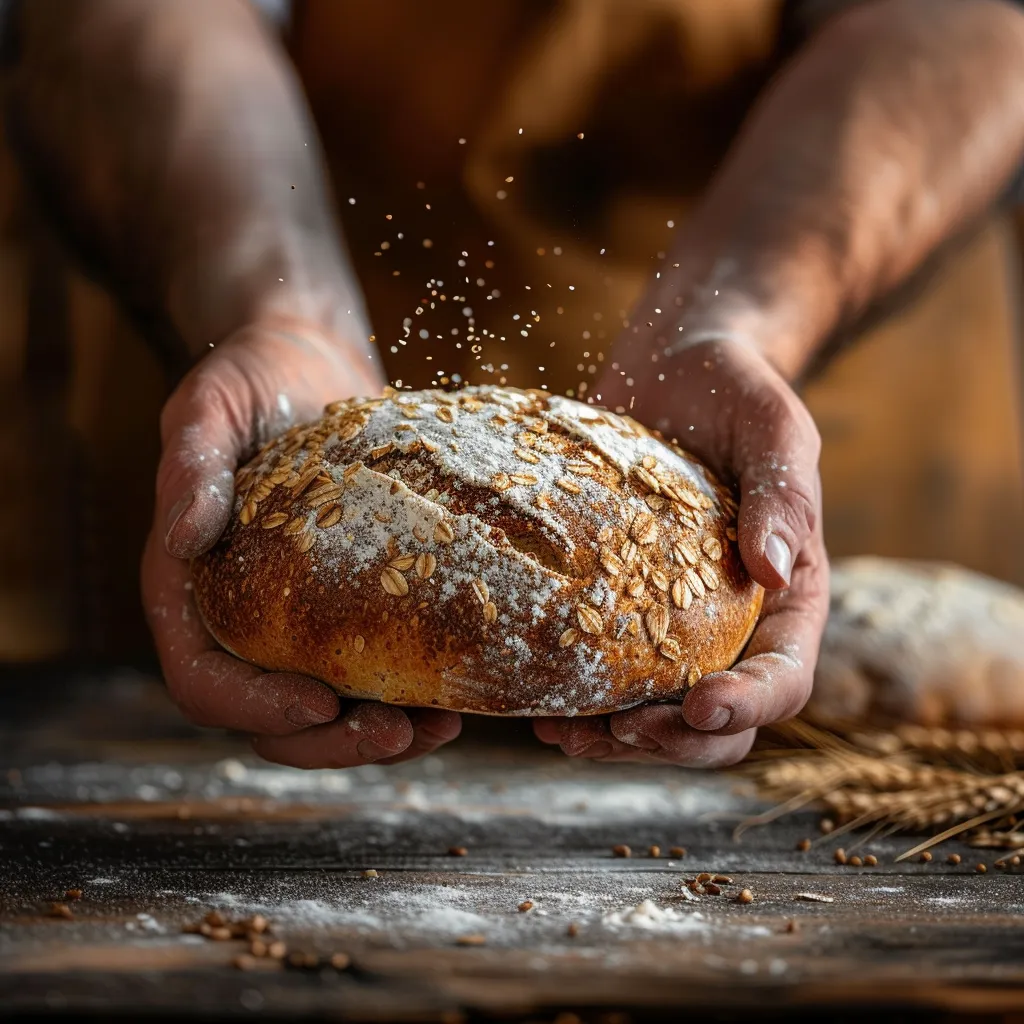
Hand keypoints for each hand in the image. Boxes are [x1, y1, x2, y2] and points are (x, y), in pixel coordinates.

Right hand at [141, 317, 461, 766]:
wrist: (310, 360)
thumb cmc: (252, 378)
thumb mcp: (210, 406)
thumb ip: (190, 465)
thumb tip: (181, 538)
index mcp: (191, 590)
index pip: (204, 680)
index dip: (254, 708)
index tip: (318, 705)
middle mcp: (241, 618)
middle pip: (269, 719)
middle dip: (330, 743)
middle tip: (396, 737)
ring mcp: (296, 617)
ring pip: (326, 711)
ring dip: (377, 734)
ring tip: (441, 730)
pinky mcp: (347, 605)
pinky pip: (370, 670)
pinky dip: (407, 695)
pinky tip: (456, 695)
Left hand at [534, 333, 827, 766]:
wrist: (677, 367)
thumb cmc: (736, 392)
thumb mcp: (774, 429)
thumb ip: (783, 495)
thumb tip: (778, 573)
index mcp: (788, 597)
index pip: (783, 677)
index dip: (749, 705)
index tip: (701, 706)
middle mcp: (732, 624)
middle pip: (718, 722)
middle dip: (672, 741)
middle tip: (618, 732)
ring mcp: (674, 623)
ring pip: (658, 713)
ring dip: (616, 738)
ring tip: (562, 734)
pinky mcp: (621, 606)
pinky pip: (607, 674)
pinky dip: (579, 700)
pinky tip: (538, 706)